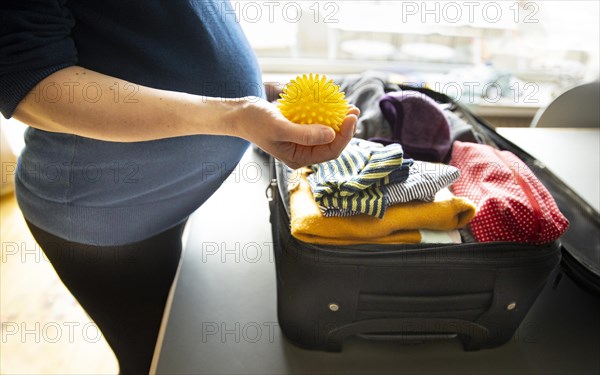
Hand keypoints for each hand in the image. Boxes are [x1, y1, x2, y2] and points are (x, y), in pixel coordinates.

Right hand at [235, 97, 358, 168]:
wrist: (238, 112)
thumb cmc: (255, 121)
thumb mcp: (279, 127)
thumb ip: (304, 134)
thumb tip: (332, 135)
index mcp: (298, 158)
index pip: (330, 151)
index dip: (345, 136)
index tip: (351, 117)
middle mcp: (302, 151)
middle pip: (332, 142)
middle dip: (345, 127)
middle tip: (353, 109)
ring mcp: (301, 138)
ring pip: (327, 131)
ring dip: (338, 118)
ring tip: (348, 105)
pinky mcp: (299, 126)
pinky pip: (317, 120)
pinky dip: (326, 111)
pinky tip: (332, 101)